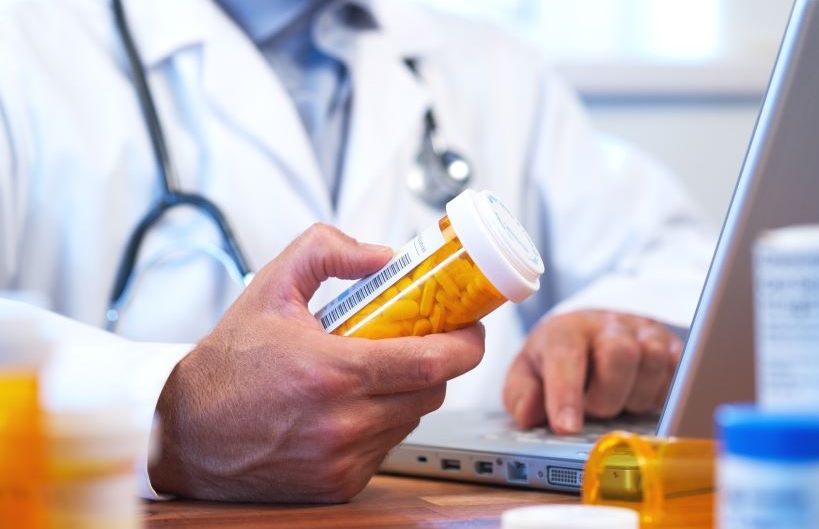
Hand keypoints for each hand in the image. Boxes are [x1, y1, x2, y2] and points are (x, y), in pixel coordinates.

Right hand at [148, 223, 484, 502]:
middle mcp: (342, 423)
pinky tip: (353, 404)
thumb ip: (326, 252)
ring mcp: (342, 459)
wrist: (186, 431)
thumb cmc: (229, 363)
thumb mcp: (271, 286)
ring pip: (412, 418)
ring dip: (409, 391)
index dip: (466, 344)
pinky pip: (388, 446)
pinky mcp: (338, 484)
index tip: (471, 329)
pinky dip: (384, 420)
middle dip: (437, 362)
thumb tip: (383, 256)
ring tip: (377, 369)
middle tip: (424, 339)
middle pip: (432, 391)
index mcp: (331, 371)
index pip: (432, 362)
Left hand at [502, 310, 681, 433]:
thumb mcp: (526, 374)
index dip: (566, 394)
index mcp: (566, 329)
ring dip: (635, 395)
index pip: (566, 357)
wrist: (591, 332)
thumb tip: (529, 414)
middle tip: (595, 409)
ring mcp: (642, 332)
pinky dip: (663, 390)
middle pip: (618, 353)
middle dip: (606, 395)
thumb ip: (520, 395)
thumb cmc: (556, 358)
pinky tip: (644, 396)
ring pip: (652, 361)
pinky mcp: (670, 345)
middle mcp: (606, 324)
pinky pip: (679, 368)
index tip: (566, 427)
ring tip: (618, 401)